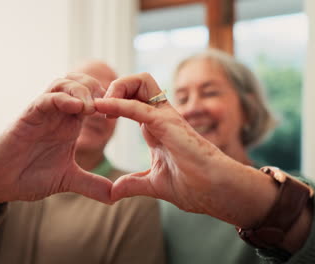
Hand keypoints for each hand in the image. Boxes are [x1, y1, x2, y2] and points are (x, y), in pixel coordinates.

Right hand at [0, 73, 112, 213]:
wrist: (1, 184)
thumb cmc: (30, 176)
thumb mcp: (67, 180)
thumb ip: (90, 184)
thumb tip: (114, 197)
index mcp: (69, 124)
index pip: (91, 97)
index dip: (108, 100)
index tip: (123, 111)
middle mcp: (57, 114)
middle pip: (79, 82)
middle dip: (96, 87)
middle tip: (109, 104)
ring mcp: (41, 113)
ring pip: (62, 83)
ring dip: (81, 89)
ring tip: (92, 107)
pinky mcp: (27, 116)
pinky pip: (45, 99)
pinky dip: (61, 99)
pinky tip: (76, 107)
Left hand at [94, 73, 218, 211]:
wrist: (217, 192)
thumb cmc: (194, 186)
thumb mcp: (153, 184)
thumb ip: (133, 184)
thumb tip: (113, 192)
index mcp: (156, 127)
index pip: (134, 99)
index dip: (114, 100)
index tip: (96, 114)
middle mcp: (160, 117)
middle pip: (137, 82)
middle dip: (115, 86)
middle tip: (98, 106)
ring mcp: (166, 118)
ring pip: (140, 82)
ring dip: (116, 88)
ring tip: (100, 105)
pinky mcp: (168, 124)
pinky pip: (139, 106)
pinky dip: (118, 103)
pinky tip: (102, 107)